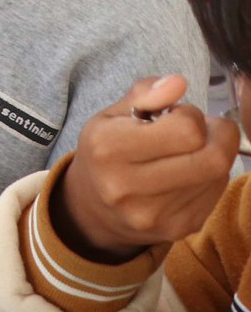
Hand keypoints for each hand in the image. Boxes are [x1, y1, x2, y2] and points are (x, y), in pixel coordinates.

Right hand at [53, 75, 237, 261]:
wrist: (93, 209)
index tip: (176, 115)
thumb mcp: (112, 115)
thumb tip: (178, 82)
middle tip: (201, 130)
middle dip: (218, 136)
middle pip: (212, 158)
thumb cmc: (106, 152)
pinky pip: (216, 194)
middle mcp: (127, 186)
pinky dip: (212, 177)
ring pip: (218, 175)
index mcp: (108, 148)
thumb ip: (145, 93)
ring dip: (215, 155)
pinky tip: (190, 172)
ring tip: (192, 150)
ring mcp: (154, 213)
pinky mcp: (177, 229)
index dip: (191, 115)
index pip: (186, 129)